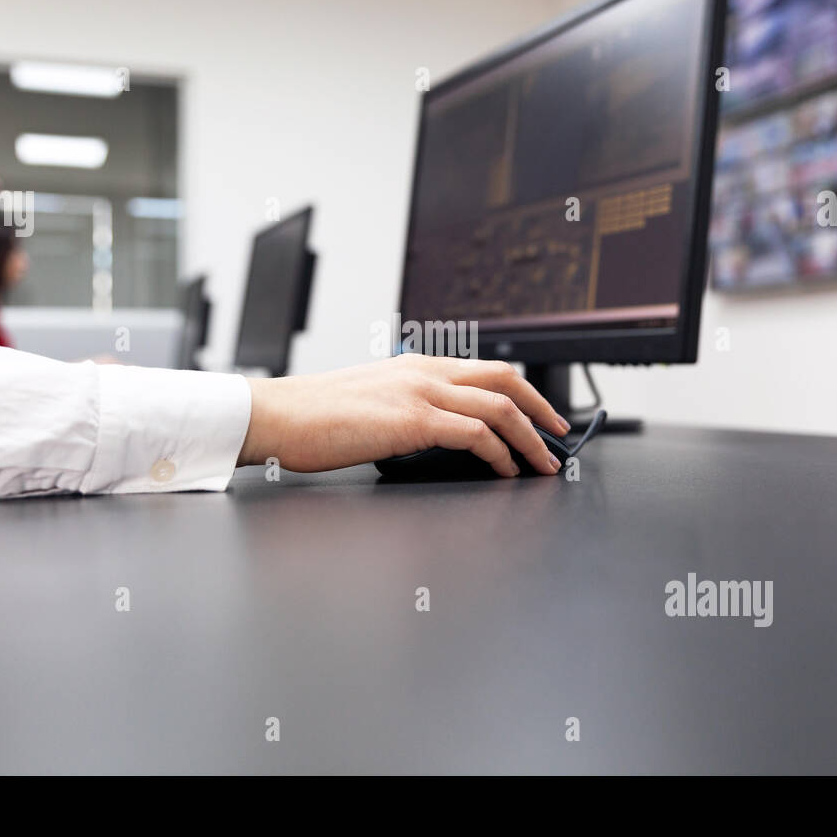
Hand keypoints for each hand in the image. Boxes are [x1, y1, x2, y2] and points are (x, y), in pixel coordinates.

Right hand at [238, 354, 570, 475]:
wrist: (276, 415)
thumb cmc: (312, 417)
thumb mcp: (371, 403)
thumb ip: (407, 409)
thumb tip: (435, 435)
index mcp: (416, 365)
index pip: (486, 370)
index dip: (523, 392)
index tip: (540, 415)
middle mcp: (425, 372)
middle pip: (505, 380)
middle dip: (542, 408)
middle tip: (560, 434)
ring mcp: (420, 393)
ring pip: (499, 407)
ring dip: (530, 437)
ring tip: (543, 463)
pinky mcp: (411, 420)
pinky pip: (475, 434)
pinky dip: (500, 453)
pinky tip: (506, 471)